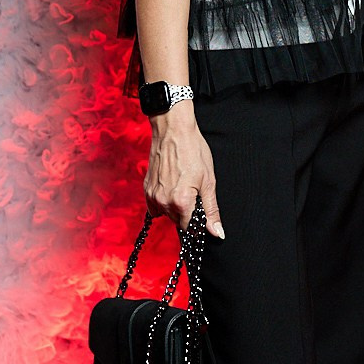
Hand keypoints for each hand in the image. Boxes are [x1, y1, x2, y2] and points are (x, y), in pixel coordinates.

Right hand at [143, 111, 223, 238]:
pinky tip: (171, 187)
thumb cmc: (193, 151)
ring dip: (175, 207)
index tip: (201, 210)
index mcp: (181, 202)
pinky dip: (164, 202)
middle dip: (187, 213)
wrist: (173, 130)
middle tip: (194, 191)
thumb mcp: (208, 181)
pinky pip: (155, 206)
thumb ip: (211, 210)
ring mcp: (152, 195)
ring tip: (183, 185)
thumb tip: (217, 233)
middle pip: (178, 221)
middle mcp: (163, 202)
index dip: (198, 222)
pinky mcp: (146, 189)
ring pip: (167, 214)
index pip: (190, 228)